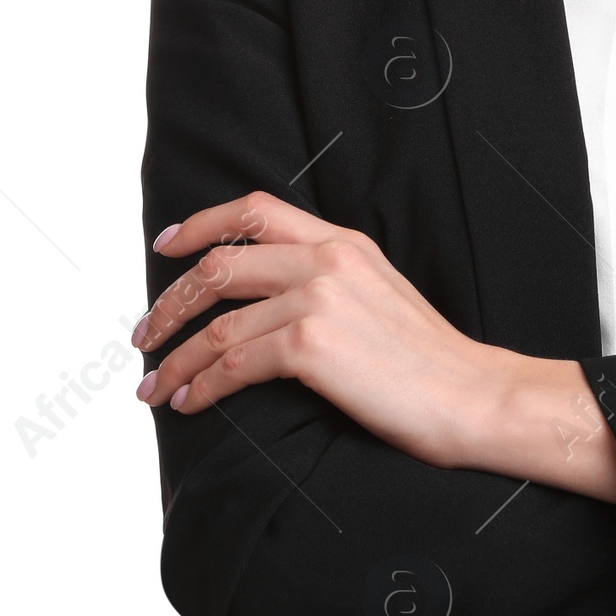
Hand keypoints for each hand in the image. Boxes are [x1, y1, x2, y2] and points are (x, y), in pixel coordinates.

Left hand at [134, 191, 502, 468]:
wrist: (469, 395)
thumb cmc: (427, 361)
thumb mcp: (380, 296)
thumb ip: (330, 282)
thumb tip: (269, 302)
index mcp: (345, 242)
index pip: (258, 211)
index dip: (202, 223)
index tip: (167, 246)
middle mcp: (329, 260)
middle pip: (222, 264)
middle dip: (171, 301)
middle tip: (146, 334)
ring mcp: (319, 299)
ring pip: (219, 323)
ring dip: (176, 359)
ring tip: (156, 387)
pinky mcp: (312, 345)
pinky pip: (233, 363)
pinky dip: (202, 386)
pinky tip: (190, 404)